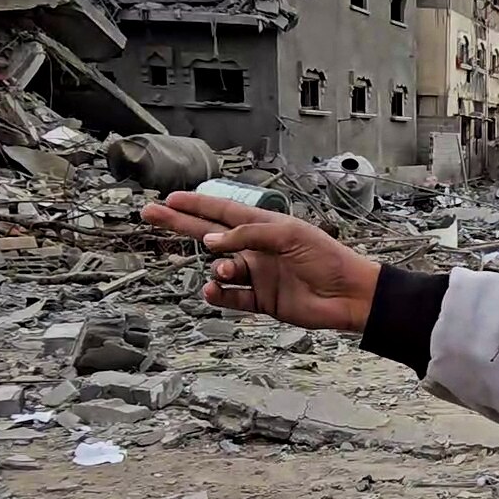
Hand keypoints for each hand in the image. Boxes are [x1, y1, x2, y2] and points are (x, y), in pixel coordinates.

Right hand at [140, 192, 381, 331]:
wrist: (348, 295)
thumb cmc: (327, 258)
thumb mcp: (288, 235)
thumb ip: (248, 235)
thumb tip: (211, 243)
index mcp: (264, 226)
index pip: (222, 211)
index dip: (196, 204)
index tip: (170, 198)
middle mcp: (256, 249)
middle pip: (209, 234)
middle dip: (180, 224)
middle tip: (150, 213)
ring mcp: (257, 274)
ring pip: (220, 269)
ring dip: (218, 270)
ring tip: (227, 272)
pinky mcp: (261, 300)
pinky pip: (230, 297)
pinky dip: (219, 294)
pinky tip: (214, 289)